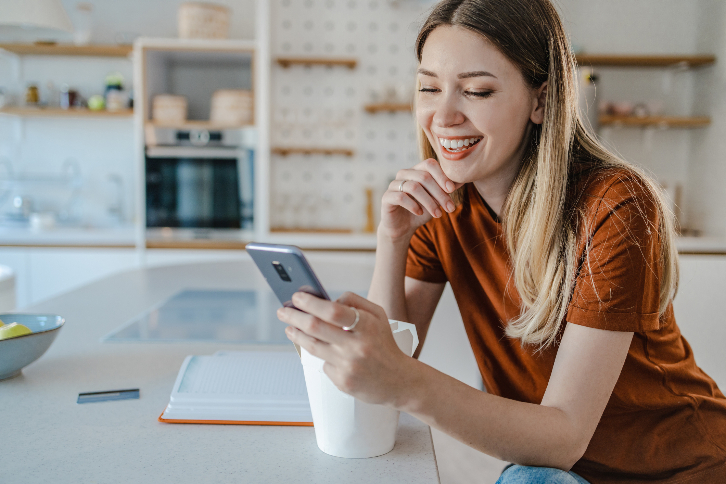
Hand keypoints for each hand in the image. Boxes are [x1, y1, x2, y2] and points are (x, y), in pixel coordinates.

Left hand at [276, 291, 416, 406]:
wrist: (399, 380)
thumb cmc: (384, 343)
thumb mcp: (378, 316)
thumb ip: (354, 301)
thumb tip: (326, 301)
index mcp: (367, 326)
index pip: (332, 311)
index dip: (310, 303)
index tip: (296, 297)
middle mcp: (357, 346)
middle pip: (315, 327)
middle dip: (294, 316)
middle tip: (282, 311)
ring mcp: (348, 366)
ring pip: (312, 346)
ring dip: (296, 335)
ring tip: (289, 327)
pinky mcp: (343, 382)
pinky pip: (324, 364)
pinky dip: (322, 356)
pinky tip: (325, 353)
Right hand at [379, 158, 463, 240]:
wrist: (402, 227)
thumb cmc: (421, 210)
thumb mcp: (437, 200)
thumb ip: (447, 189)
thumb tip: (463, 179)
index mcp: (416, 170)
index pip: (429, 164)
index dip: (442, 175)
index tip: (452, 190)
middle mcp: (404, 174)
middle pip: (424, 177)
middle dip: (439, 193)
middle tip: (450, 208)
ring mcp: (394, 185)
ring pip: (413, 187)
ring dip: (429, 202)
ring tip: (438, 214)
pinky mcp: (386, 197)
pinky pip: (401, 197)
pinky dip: (413, 205)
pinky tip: (420, 213)